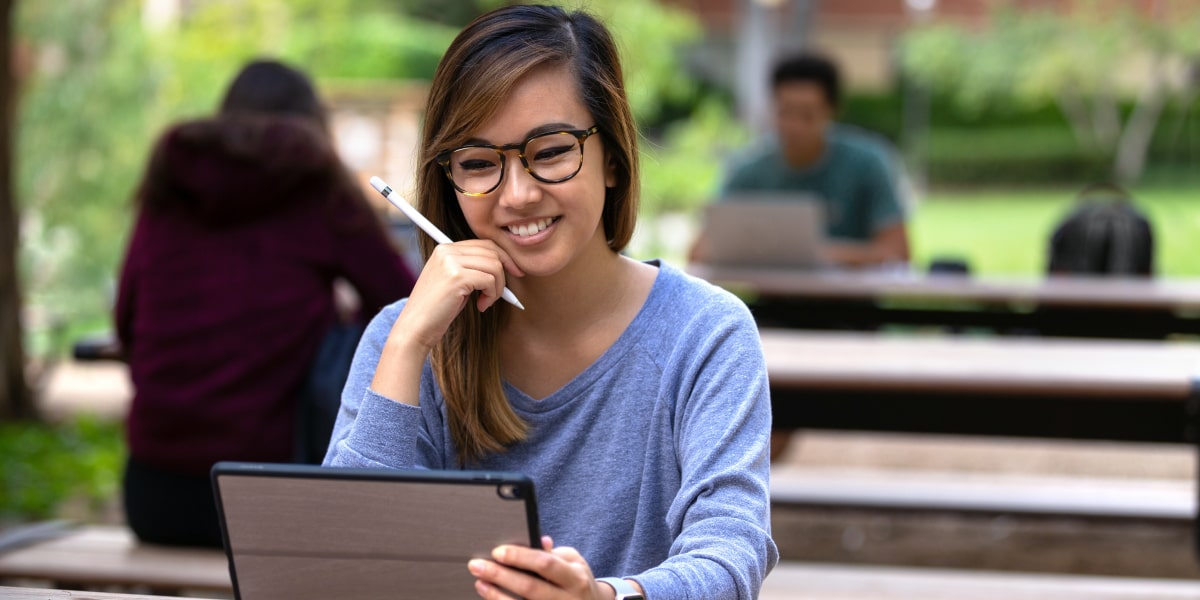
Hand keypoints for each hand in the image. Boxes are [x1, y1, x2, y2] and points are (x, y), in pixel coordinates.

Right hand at [395, 240, 523, 349]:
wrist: (416, 328)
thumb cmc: (438, 310)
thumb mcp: (455, 282)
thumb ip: (473, 268)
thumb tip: (506, 264)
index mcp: (445, 249)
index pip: (484, 244)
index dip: (504, 257)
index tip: (515, 272)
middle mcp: (447, 251)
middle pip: (492, 251)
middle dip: (505, 272)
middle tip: (504, 292)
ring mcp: (450, 262)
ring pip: (494, 266)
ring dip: (497, 288)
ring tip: (486, 302)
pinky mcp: (456, 277)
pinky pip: (489, 280)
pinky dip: (492, 295)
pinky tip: (481, 306)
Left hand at [468, 536, 616, 599]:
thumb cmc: (578, 583)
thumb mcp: (574, 564)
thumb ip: (554, 554)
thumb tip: (537, 540)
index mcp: (575, 577)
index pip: (545, 564)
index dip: (520, 557)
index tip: (497, 551)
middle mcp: (568, 599)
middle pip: (530, 587)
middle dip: (500, 575)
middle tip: (477, 565)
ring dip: (497, 596)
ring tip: (480, 583)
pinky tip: (492, 599)